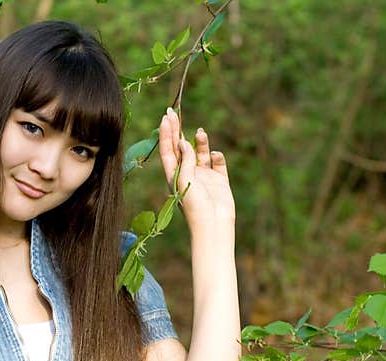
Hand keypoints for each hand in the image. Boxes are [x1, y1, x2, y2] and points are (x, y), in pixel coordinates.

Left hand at [158, 107, 235, 230]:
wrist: (213, 224)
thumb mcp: (184, 181)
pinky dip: (217, 156)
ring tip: (200, 132)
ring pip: (200, 153)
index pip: (168, 150)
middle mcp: (187, 174)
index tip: (167, 117)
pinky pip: (218, 163)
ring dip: (199, 142)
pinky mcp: (219, 180)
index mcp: (174, 175)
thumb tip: (184, 141)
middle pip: (181, 148)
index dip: (166, 133)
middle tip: (174, 112)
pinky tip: (215, 155)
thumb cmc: (194, 206)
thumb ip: (184, 160)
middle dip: (178, 130)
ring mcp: (204, 176)